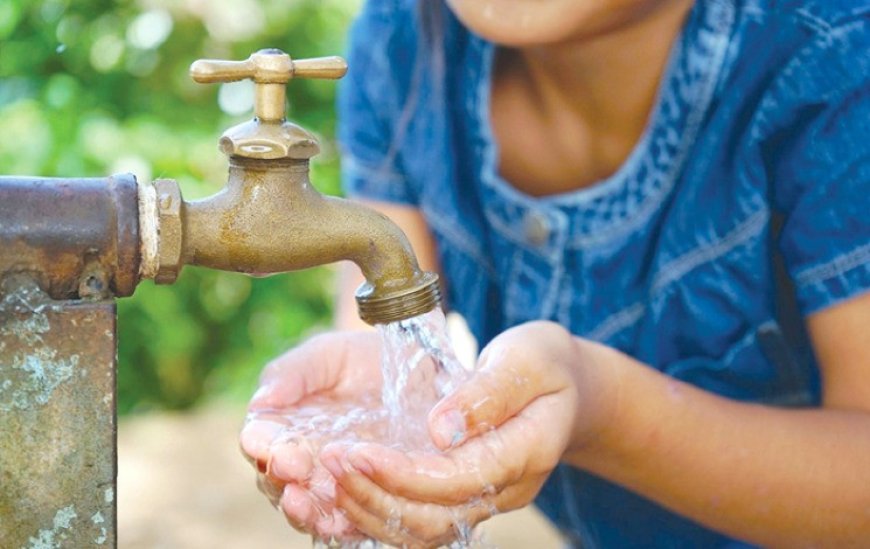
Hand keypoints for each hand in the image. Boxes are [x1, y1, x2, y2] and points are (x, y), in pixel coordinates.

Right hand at [239, 330, 383, 539]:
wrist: (415, 371)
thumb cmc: (362, 359)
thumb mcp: (329, 356)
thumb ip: (294, 372)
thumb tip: (262, 400)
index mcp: (281, 424)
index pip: (259, 441)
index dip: (263, 446)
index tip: (276, 446)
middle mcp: (298, 459)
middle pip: (275, 480)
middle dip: (281, 479)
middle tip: (296, 470)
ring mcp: (328, 483)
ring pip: (305, 508)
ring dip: (304, 510)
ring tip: (308, 504)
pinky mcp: (361, 499)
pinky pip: (344, 522)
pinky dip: (340, 525)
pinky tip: (341, 523)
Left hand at [319, 321, 617, 547]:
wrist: (565, 388)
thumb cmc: (545, 364)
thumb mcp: (527, 360)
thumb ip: (488, 393)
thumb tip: (440, 430)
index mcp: (525, 452)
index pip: (458, 479)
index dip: (404, 474)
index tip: (357, 451)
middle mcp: (504, 489)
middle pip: (433, 518)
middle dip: (375, 495)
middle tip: (330, 463)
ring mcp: (485, 500)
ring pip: (422, 532)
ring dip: (369, 510)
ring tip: (327, 477)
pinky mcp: (463, 498)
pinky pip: (417, 523)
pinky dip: (377, 513)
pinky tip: (343, 491)